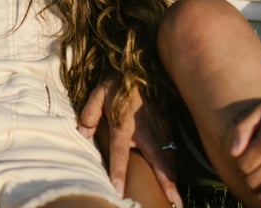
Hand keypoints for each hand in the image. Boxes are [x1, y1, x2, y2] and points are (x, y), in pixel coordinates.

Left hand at [79, 77, 182, 206]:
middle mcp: (146, 130)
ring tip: (177, 198)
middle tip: (174, 202)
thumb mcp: (98, 93)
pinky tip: (174, 177)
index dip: (118, 172)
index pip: (120, 152)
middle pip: (158, 161)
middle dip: (167, 183)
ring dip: (173, 178)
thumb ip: (89, 114)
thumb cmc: (119, 83)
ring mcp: (160, 128)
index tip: (119, 191)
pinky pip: (172, 149)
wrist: (143, 66)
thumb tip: (84, 134)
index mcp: (125, 123)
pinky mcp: (168, 125)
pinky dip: (174, 165)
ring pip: (169, 158)